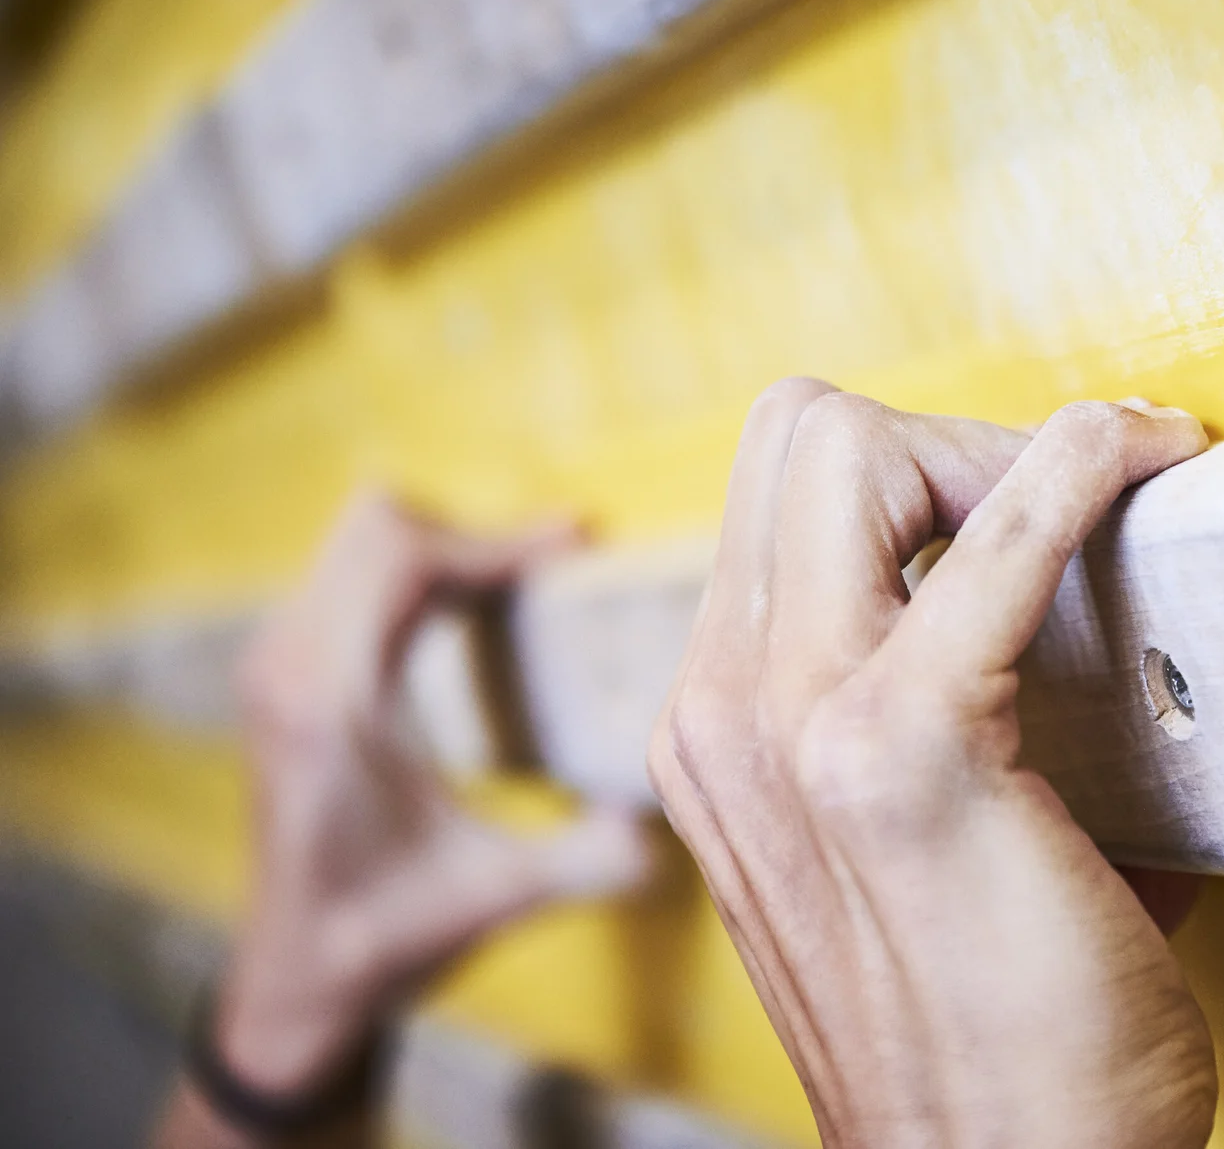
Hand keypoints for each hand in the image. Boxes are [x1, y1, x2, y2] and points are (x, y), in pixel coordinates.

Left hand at [215, 494, 649, 1100]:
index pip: (403, 563)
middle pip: (375, 526)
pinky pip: (347, 576)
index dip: (493, 542)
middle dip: (471, 535)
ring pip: (357, 543)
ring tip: (522, 585)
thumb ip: (584, 860)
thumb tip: (665, 826)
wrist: (294, 981)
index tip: (573, 549)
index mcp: (332, 704)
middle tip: (550, 569)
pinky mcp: (281, 673)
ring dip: (442, 549)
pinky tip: (469, 613)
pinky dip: (411, 573)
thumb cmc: (385, 938)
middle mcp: (288, 666)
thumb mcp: (495, 899)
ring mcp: (274, 664)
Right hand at [649, 381, 1218, 1147]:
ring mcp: (787, 726)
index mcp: (718, 731)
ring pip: (843, 440)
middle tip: (1057, 500)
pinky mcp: (902, 749)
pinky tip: (1143, 457)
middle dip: (938, 435)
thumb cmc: (997, 1038)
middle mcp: (721, 711)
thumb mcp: (916, 863)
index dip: (911, 470)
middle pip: (792, 432)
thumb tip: (1110, 642)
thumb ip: (953, 736)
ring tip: (1100, 492)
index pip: (774, 497)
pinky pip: (996, 529)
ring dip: (989, 445)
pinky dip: (1074, 464)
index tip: (1033, 502)